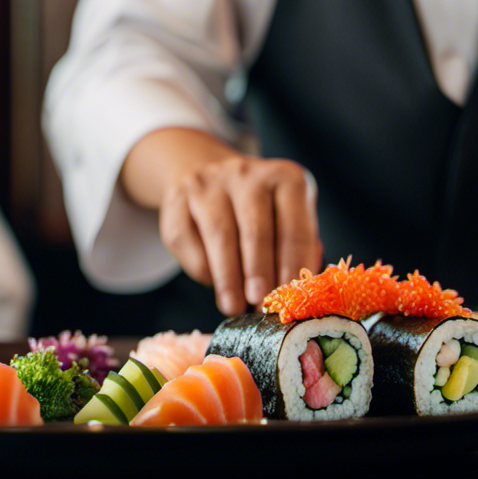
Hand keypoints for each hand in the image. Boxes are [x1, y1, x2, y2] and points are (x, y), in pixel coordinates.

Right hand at [159, 154, 322, 315]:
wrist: (208, 172)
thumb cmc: (259, 205)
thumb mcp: (287, 213)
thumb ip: (298, 246)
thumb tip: (299, 286)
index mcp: (284, 177)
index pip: (294, 227)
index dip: (292, 266)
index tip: (288, 296)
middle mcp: (247, 173)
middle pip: (255, 230)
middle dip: (258, 272)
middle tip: (259, 302)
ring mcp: (209, 182)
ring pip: (219, 235)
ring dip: (228, 278)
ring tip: (234, 306)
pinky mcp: (178, 198)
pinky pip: (188, 239)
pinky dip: (202, 269)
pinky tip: (213, 283)